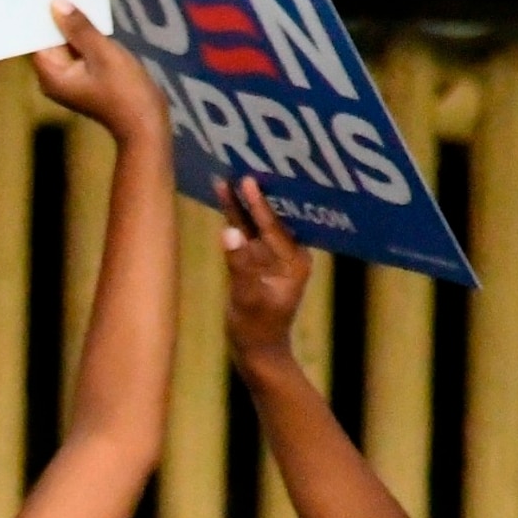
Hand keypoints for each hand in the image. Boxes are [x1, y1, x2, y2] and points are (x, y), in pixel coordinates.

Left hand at [31, 0, 167, 142]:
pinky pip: (78, 52)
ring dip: (71, 24)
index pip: (36, 38)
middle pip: (49, 40)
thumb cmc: (126, 91)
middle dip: (56, 15)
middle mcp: (53, 79)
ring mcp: (68, 80)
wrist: (146, 124)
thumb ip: (79, 28)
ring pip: (65, 44)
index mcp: (51, 75)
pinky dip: (83, 37)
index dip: (39, 14)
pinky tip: (90, 15)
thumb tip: (57, 4)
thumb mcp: (104, 53)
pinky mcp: (83, 79)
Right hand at [218, 177, 312, 361]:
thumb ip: (239, 264)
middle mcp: (288, 255)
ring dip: (239, 205)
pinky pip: (245, 235)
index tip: (248, 180)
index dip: (259, 203)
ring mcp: (272, 257)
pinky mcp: (258, 262)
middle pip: (267, 219)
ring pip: (253, 225)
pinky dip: (234, 219)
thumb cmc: (257, 330)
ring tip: (224, 179)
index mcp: (295, 262)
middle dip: (253, 196)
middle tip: (239, 166)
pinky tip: (223, 199)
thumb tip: (229, 231)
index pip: (274, 226)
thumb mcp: (247, 299)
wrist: (257, 352)